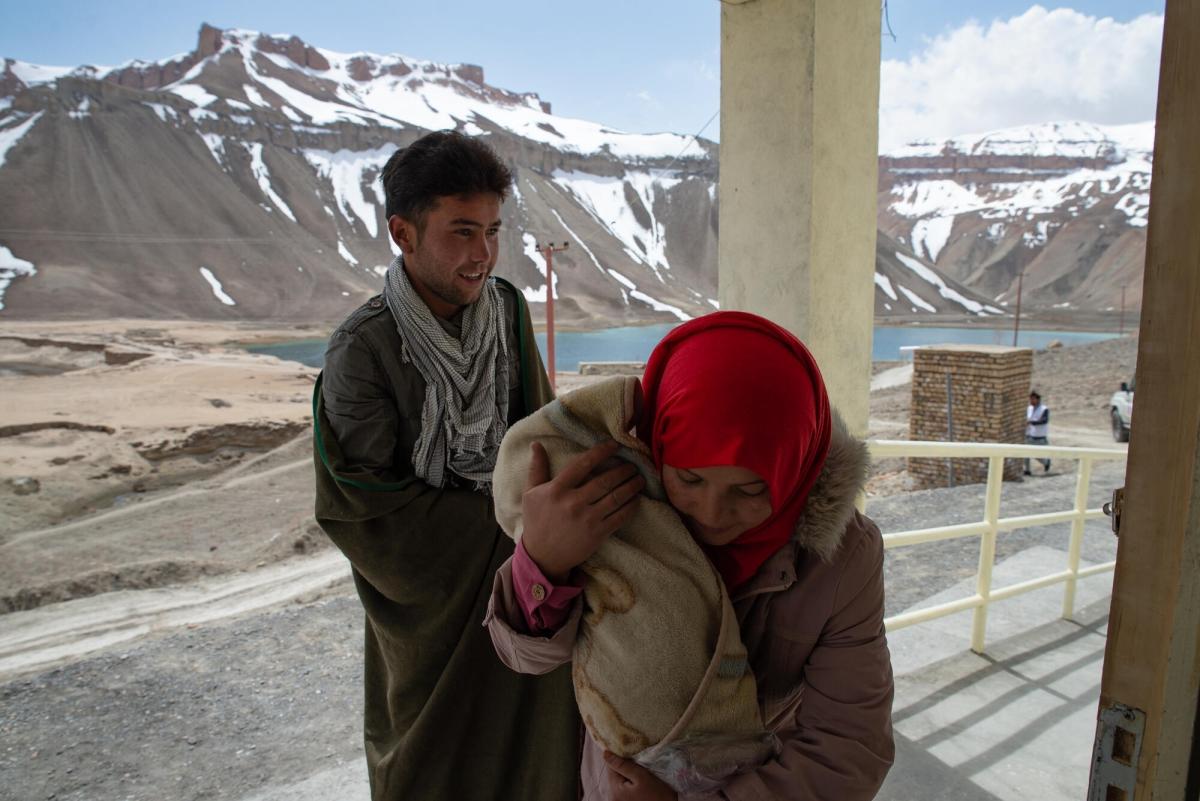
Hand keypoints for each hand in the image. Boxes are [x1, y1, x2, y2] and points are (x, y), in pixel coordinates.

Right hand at [521, 440, 643, 582]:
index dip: (601, 452)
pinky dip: (631, 506)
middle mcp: (573, 502)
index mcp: (557, 489)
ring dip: (631, 486)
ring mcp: (587, 519)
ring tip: (640, 479)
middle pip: (605, 480)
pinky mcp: (597, 534)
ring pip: (616, 497)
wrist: (542, 556)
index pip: (583, 464)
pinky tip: (637, 499)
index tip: (614, 445)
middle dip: (623, 470)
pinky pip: (619, 517)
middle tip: (633, 465)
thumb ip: (537, 468)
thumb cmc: (536, 522)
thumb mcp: (530, 493)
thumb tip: (536, 444)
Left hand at [604, 751, 677, 800]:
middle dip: (625, 765)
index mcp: (615, 789)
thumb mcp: (642, 776)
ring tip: (641, 769)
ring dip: (629, 773)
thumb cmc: (658, 794)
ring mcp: (619, 800)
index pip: (610, 766)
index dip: (620, 756)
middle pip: (615, 773)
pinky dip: (631, 781)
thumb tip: (605, 753)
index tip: (631, 750)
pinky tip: (641, 780)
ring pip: (620, 779)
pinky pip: (625, 787)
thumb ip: (623, 765)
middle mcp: (613, 796)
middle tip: (639, 759)